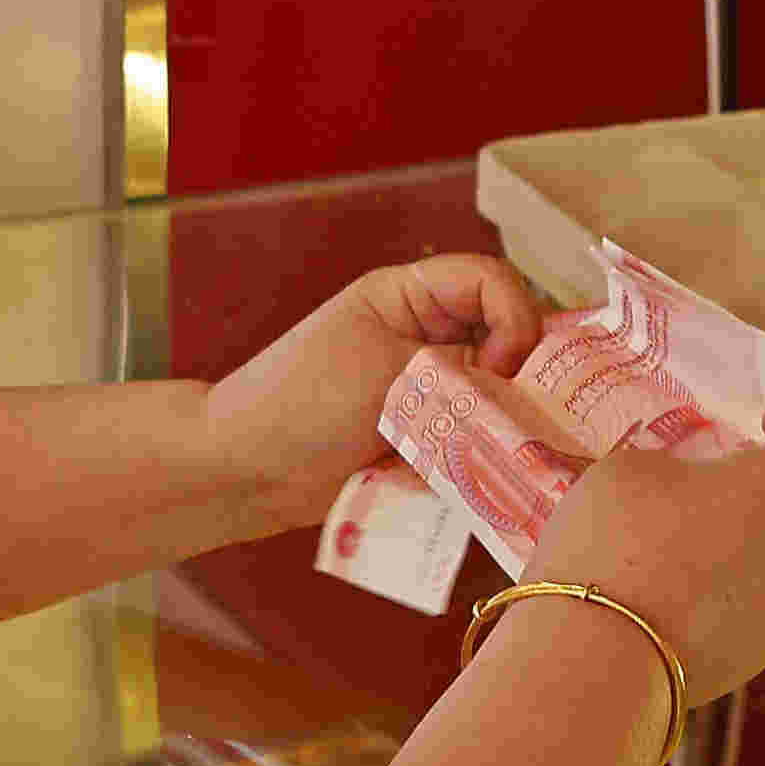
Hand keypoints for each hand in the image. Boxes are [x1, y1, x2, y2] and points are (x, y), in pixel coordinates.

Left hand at [206, 255, 548, 529]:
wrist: (244, 470)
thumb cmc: (299, 401)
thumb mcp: (384, 371)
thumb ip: (460, 373)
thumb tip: (520, 389)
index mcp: (410, 297)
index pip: (492, 283)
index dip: (514, 319)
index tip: (503, 369)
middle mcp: (425, 338)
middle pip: (507, 344)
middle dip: (515, 385)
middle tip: (514, 425)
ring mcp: (424, 392)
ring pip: (494, 402)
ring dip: (491, 431)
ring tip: (478, 458)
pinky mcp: (422, 441)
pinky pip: (470, 446)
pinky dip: (470, 464)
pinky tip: (453, 482)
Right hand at [521, 402, 764, 700]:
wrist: (601, 660)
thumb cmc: (621, 541)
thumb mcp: (636, 467)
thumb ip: (684, 468)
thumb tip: (690, 495)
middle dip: (745, 487)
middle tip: (677, 489)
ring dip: (723, 538)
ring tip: (649, 547)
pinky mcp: (758, 655)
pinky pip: (744, 601)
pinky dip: (707, 587)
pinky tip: (649, 592)